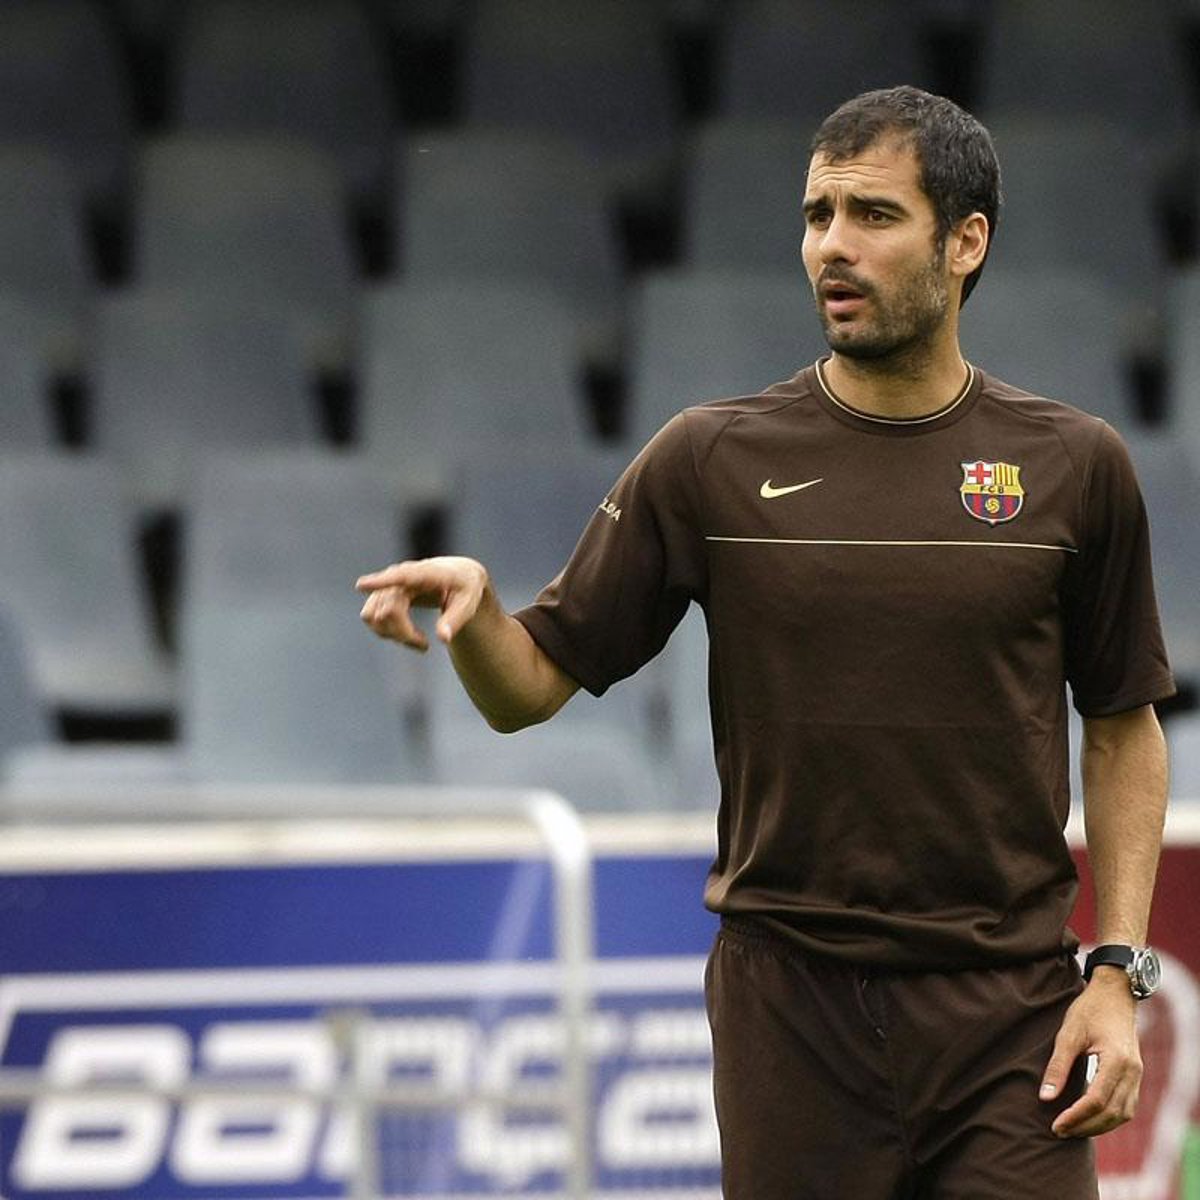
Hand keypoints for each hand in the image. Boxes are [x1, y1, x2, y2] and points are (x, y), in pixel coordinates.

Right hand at [356, 557, 489, 650]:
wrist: (458, 576)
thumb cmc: (465, 589)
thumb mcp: (468, 604)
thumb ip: (455, 620)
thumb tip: (443, 639)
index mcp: (427, 573)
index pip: (401, 576)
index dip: (381, 581)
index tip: (360, 586)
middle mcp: (403, 575)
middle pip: (388, 610)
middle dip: (403, 634)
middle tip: (425, 646)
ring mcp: (390, 584)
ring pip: (374, 615)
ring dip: (392, 635)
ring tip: (418, 640)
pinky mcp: (383, 593)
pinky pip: (370, 616)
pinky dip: (385, 631)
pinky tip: (406, 634)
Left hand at [1040, 970, 1141, 1137]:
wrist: (1114, 995)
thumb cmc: (1089, 1010)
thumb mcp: (1068, 1033)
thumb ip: (1058, 1066)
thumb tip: (1045, 1097)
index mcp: (1116, 1061)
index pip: (1096, 1100)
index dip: (1076, 1116)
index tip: (1056, 1125)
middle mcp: (1132, 1072)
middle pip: (1112, 1113)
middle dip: (1086, 1126)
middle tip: (1060, 1131)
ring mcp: (1137, 1075)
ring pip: (1122, 1114)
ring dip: (1099, 1126)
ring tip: (1072, 1129)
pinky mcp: (1135, 1075)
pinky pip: (1126, 1106)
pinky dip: (1109, 1117)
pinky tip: (1090, 1118)